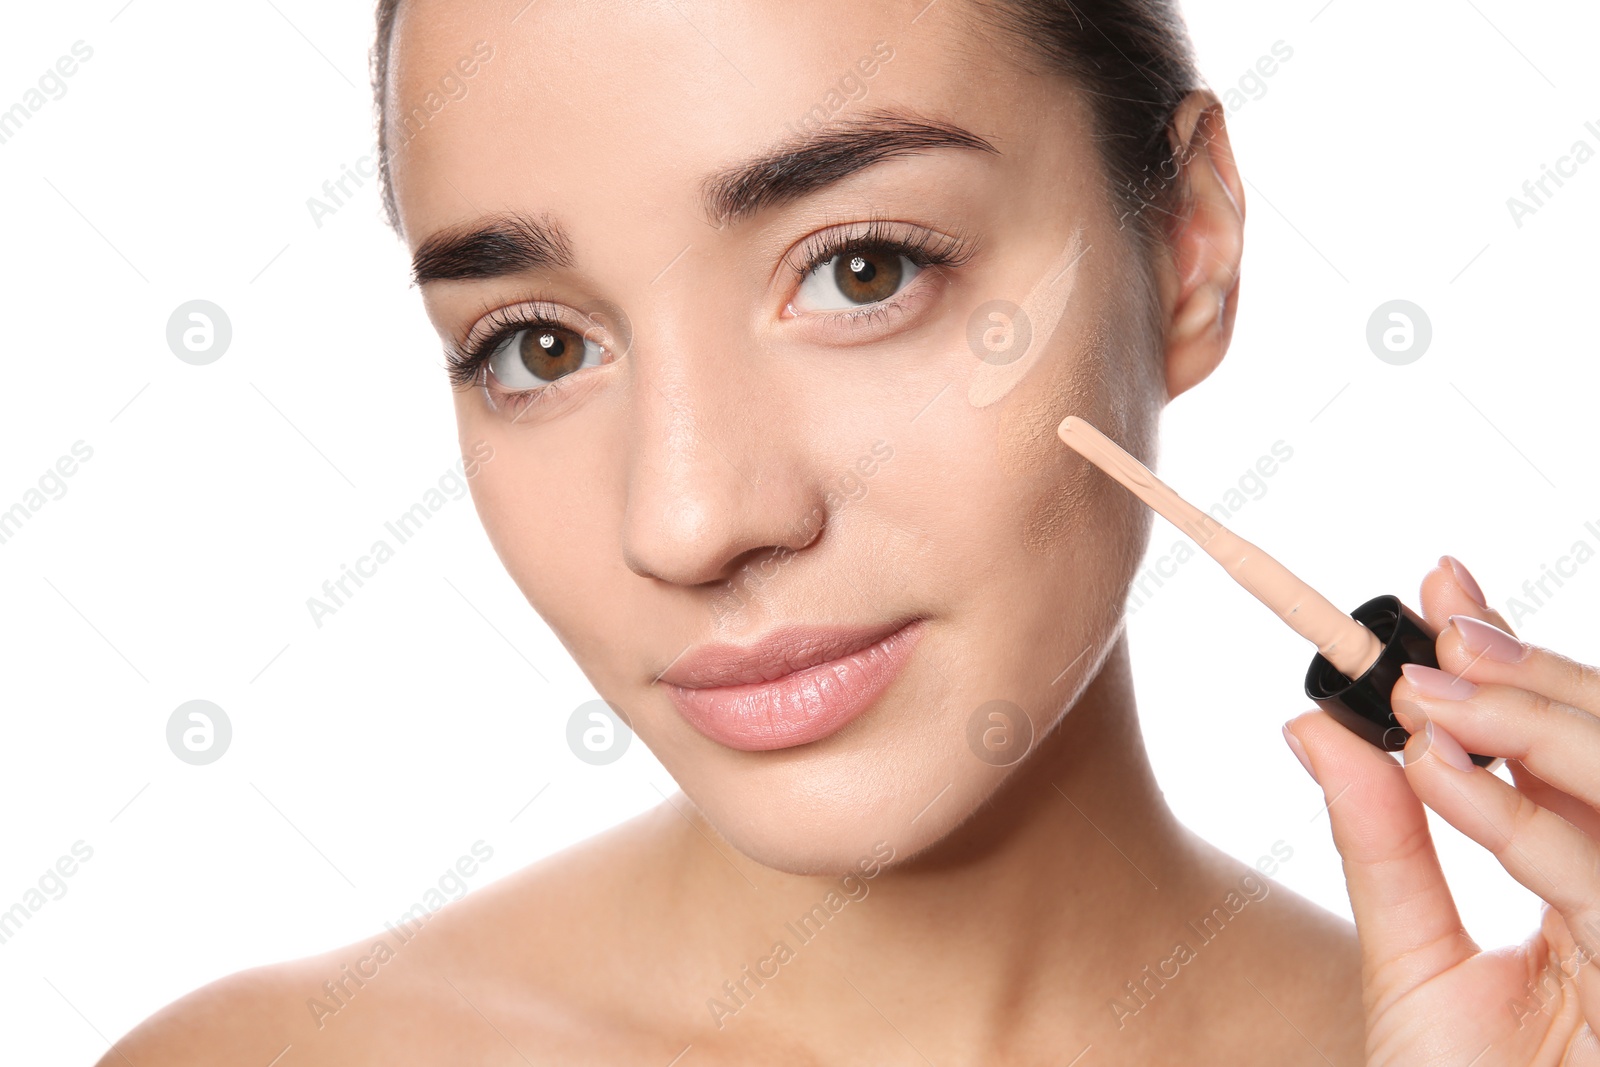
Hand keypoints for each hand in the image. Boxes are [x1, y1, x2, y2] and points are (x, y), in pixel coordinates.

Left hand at [1283, 556, 1599, 1065]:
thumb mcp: (1412, 961)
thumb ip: (1382, 842)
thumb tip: (1311, 723)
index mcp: (1594, 884)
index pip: (1568, 747)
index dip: (1515, 655)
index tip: (1440, 580)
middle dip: (1528, 673)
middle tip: (1434, 622)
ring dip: (1526, 723)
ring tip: (1422, 687)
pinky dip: (1518, 819)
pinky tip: (1442, 769)